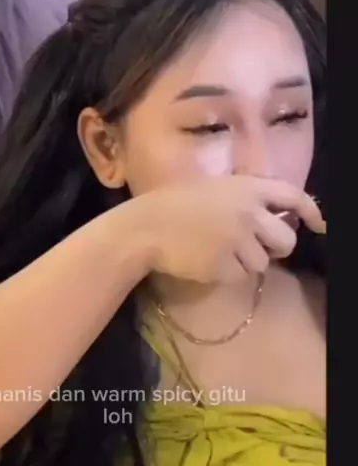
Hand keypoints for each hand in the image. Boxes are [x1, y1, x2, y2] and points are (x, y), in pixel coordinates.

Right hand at [134, 176, 324, 283]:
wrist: (146, 227)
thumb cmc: (175, 202)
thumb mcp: (214, 188)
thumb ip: (246, 197)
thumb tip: (274, 215)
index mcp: (247, 188)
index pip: (293, 196)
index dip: (311, 211)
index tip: (318, 224)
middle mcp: (248, 213)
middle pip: (285, 240)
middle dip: (275, 247)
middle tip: (256, 247)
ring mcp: (237, 241)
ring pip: (262, 263)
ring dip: (246, 261)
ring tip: (217, 250)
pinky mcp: (225, 266)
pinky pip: (240, 276)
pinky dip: (227, 273)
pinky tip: (205, 260)